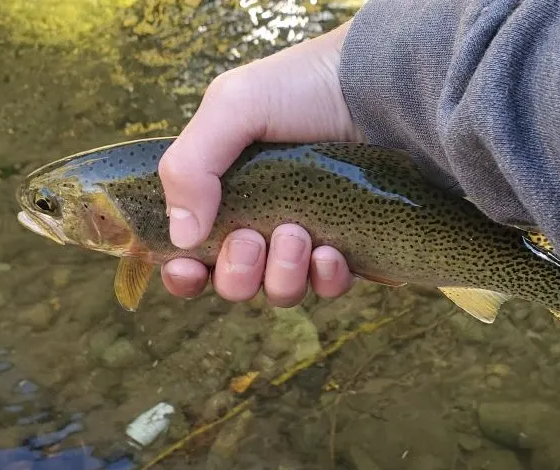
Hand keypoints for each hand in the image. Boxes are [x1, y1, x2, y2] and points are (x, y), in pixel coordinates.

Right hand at [158, 22, 360, 305]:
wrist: (378, 89)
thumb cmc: (303, 90)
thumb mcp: (232, 107)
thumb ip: (191, 166)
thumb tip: (181, 237)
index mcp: (225, 195)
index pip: (193, 255)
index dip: (185, 275)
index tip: (188, 269)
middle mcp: (262, 225)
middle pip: (235, 284)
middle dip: (237, 272)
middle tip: (251, 238)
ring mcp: (306, 242)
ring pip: (280, 291)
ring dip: (281, 274)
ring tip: (296, 233)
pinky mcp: (347, 250)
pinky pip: (328, 287)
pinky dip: (325, 278)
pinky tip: (330, 252)